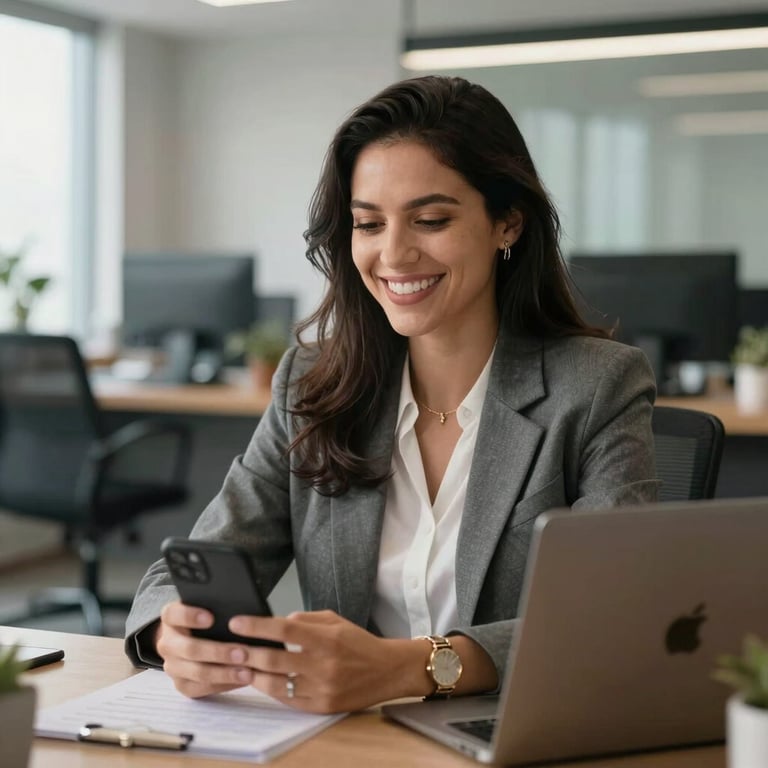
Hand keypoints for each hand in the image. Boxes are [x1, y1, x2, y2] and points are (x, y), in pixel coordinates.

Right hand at [156, 600, 259, 698]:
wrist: (191, 638)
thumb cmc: (208, 618)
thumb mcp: (208, 607)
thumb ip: (217, 607)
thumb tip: (241, 611)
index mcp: (170, 618)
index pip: (173, 614)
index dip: (190, 616)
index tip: (211, 618)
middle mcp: (167, 643)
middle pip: (189, 649)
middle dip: (218, 652)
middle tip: (243, 652)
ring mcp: (172, 666)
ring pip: (197, 672)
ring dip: (225, 673)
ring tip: (248, 671)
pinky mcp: (181, 684)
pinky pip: (202, 688)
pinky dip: (224, 684)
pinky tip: (242, 679)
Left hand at [226, 609, 416, 712]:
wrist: (386, 670)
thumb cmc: (358, 642)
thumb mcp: (334, 620)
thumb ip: (305, 620)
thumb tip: (277, 621)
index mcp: (326, 638)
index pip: (283, 629)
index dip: (256, 626)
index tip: (236, 622)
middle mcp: (323, 664)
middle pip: (274, 658)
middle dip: (247, 652)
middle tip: (228, 647)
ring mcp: (321, 688)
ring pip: (275, 683)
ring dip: (253, 674)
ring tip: (239, 665)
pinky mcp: (321, 707)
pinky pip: (286, 699)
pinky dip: (270, 689)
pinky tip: (260, 680)